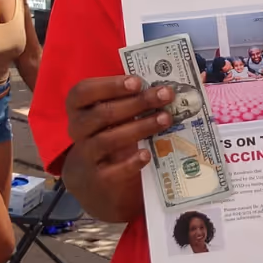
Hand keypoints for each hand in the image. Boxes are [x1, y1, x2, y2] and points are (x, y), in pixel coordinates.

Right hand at [63, 76, 175, 222]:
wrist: (94, 182)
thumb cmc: (109, 136)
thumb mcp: (114, 116)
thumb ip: (134, 97)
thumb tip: (185, 80)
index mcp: (79, 109)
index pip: (83, 92)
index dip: (109, 85)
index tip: (137, 81)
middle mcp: (77, 130)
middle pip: (102, 114)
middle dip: (136, 103)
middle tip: (165, 95)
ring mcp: (86, 156)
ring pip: (108, 140)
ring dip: (140, 128)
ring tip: (165, 119)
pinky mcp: (98, 180)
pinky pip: (113, 171)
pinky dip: (131, 162)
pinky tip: (148, 154)